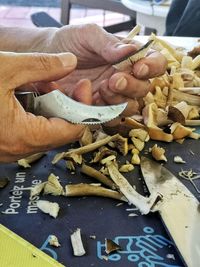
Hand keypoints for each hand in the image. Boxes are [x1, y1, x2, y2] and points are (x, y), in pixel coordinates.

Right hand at [0, 51, 91, 161]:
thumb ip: (42, 66)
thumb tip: (70, 61)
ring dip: (46, 106)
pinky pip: (28, 129)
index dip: (83, 108)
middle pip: (59, 130)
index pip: (72, 130)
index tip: (83, 88)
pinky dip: (31, 111)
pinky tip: (22, 94)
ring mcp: (10, 148)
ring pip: (43, 129)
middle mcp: (18, 148)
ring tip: (36, 83)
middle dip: (62, 103)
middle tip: (55, 81)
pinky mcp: (2, 142)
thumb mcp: (4, 69)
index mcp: (23, 136)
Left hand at [48, 24, 166, 116]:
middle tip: (113, 80)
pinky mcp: (99, 110)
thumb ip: (108, 44)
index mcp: (129, 58)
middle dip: (131, 86)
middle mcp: (126, 78)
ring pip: (130, 107)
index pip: (155, 63)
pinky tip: (93, 102)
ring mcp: (113, 96)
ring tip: (101, 89)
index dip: (153, 67)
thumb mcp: (88, 35)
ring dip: (119, 102)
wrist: (47, 58)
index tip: (138, 68)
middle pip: (144, 89)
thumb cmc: (69, 42)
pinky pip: (111, 119)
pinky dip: (105, 115)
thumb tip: (130, 51)